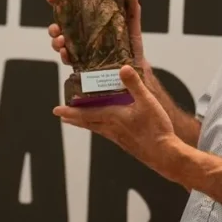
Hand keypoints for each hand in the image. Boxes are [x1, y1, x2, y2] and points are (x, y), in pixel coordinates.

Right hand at [46, 0, 149, 73]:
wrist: (136, 88)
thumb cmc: (136, 58)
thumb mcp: (134, 34)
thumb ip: (132, 16)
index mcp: (96, 26)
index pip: (76, 11)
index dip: (62, 3)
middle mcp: (86, 39)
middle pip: (64, 29)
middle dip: (55, 26)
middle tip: (55, 27)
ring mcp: (83, 54)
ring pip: (63, 44)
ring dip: (57, 41)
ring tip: (60, 40)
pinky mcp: (84, 69)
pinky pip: (71, 62)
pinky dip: (66, 57)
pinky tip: (65, 53)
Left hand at [53, 65, 175, 167]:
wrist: (165, 154)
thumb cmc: (156, 129)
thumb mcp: (147, 101)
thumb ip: (134, 84)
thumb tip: (123, 67)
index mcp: (113, 117)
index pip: (86, 113)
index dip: (70, 111)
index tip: (57, 110)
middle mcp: (111, 128)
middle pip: (87, 122)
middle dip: (73, 118)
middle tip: (61, 116)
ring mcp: (117, 137)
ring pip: (95, 128)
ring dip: (84, 123)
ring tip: (76, 121)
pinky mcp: (125, 142)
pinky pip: (106, 133)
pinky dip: (98, 127)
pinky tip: (104, 127)